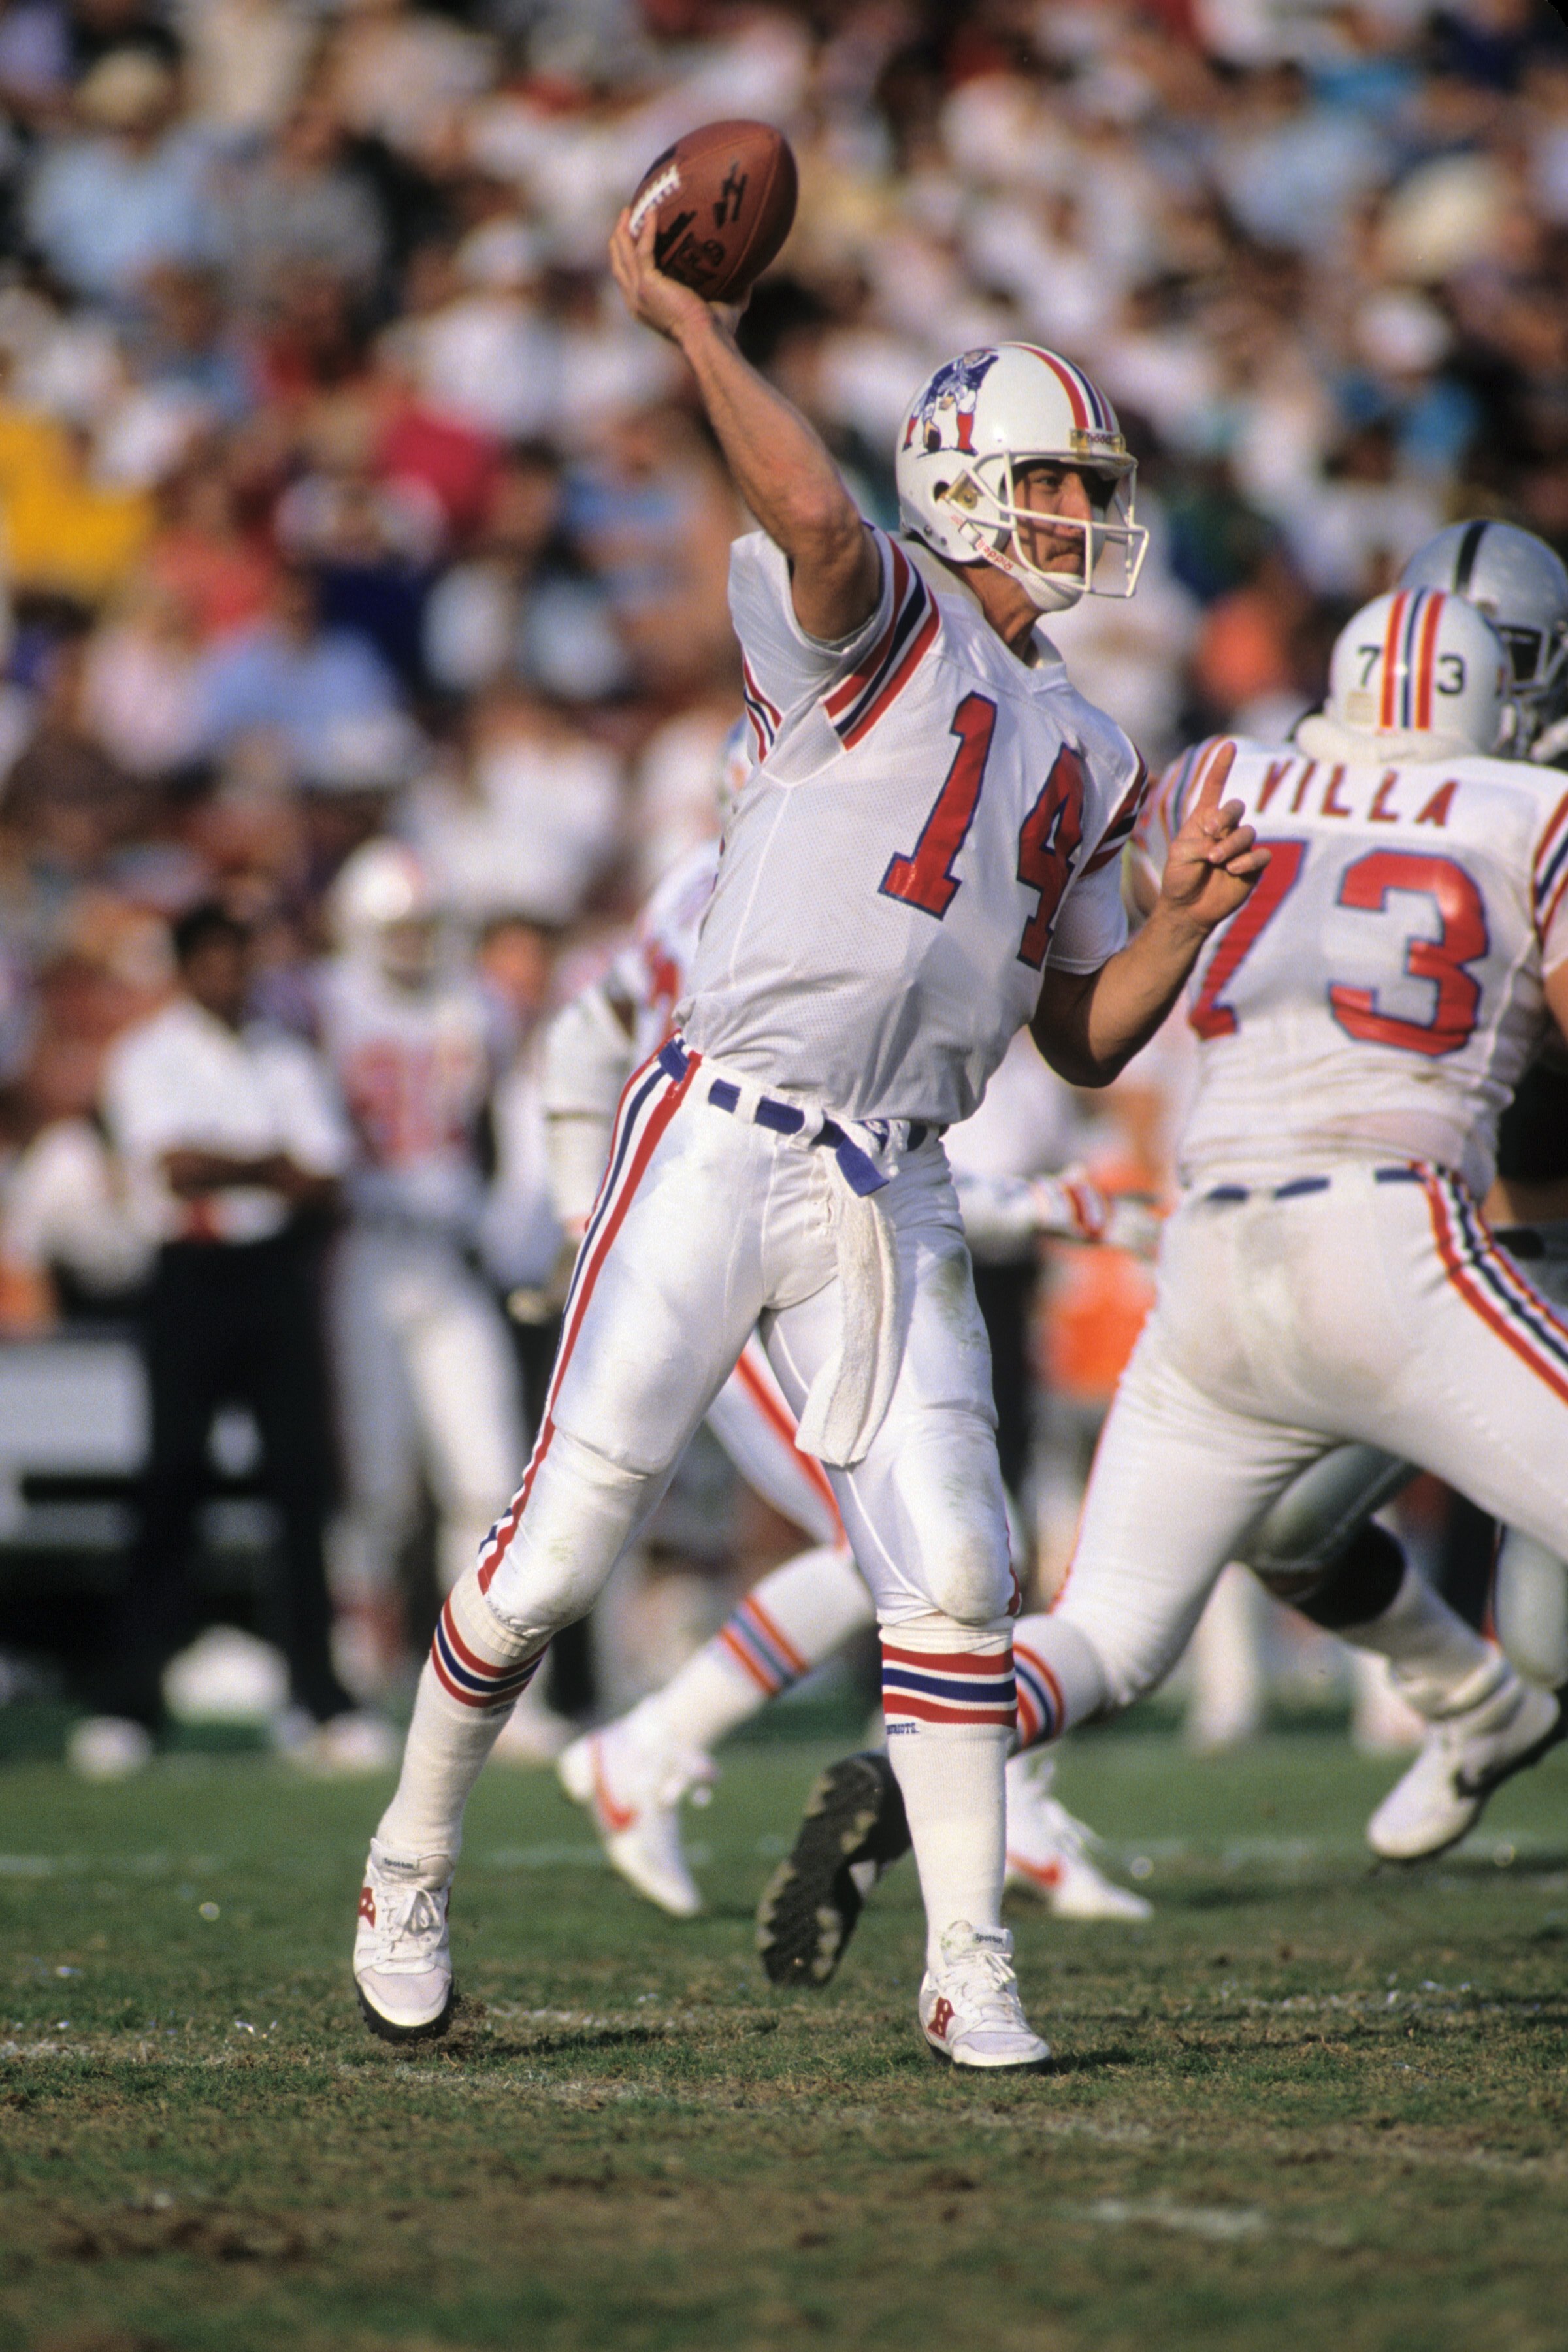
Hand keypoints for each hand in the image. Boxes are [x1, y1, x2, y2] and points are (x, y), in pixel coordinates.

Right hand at [608, 207, 746, 346]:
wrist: (708, 340)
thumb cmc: (717, 333)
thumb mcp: (721, 308)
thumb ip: (731, 292)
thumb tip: (751, 277)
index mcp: (645, 308)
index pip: (628, 279)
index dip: (627, 257)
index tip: (634, 238)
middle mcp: (636, 301)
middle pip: (619, 263)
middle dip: (619, 238)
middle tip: (628, 216)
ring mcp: (638, 293)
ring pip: (623, 254)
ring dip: (624, 230)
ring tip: (631, 209)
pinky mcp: (647, 284)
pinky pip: (642, 250)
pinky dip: (647, 230)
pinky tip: (654, 212)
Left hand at [1156, 740, 1266, 935]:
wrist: (1187, 908)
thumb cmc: (1180, 877)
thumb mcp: (1181, 854)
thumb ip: (1202, 840)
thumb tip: (1223, 841)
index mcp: (1204, 819)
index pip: (1215, 787)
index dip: (1222, 766)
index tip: (1229, 745)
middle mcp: (1225, 829)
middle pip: (1237, 807)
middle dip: (1225, 816)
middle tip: (1208, 834)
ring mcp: (1241, 847)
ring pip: (1248, 833)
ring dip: (1230, 845)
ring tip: (1215, 860)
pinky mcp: (1254, 867)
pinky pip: (1262, 855)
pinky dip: (1248, 860)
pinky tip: (1233, 869)